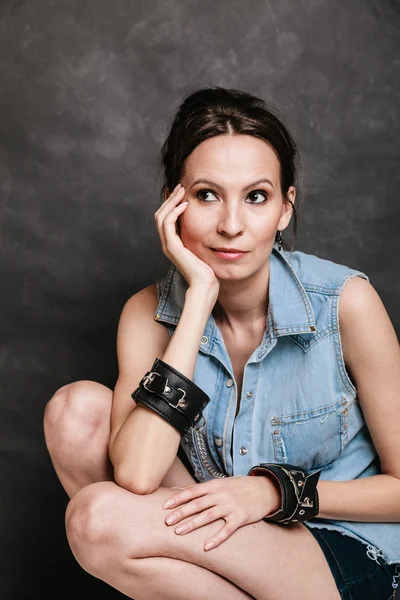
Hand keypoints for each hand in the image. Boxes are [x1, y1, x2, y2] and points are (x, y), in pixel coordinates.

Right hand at [155, 183, 219, 297]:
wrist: (205, 284)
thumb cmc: (207, 268)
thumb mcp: (203, 248)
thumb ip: (200, 236)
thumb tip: (210, 224)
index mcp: (173, 243)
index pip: (165, 218)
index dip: (171, 203)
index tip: (182, 192)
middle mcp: (167, 243)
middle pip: (160, 214)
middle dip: (170, 198)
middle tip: (180, 186)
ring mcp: (168, 245)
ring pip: (161, 216)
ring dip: (171, 201)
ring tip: (181, 191)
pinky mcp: (172, 247)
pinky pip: (167, 224)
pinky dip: (174, 212)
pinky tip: (185, 205)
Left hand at [161, 475, 280, 550]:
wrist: (265, 489)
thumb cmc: (239, 487)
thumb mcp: (221, 483)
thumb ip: (202, 489)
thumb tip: (180, 491)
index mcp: (215, 485)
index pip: (193, 491)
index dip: (178, 498)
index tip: (164, 506)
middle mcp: (221, 495)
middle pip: (197, 504)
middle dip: (181, 512)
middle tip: (167, 521)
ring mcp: (231, 506)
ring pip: (208, 516)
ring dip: (193, 524)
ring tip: (179, 532)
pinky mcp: (241, 518)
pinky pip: (227, 530)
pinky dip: (216, 539)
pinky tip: (206, 547)